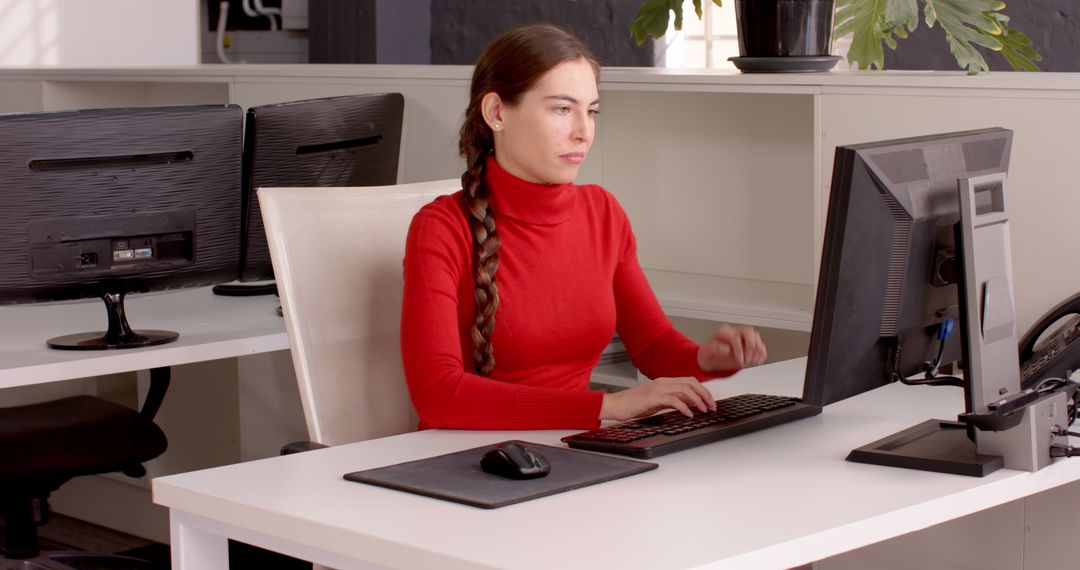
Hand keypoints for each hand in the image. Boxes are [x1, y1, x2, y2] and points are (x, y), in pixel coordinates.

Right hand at [600, 377, 715, 420]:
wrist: (614, 404)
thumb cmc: (631, 404)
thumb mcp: (655, 402)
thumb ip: (669, 400)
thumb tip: (686, 405)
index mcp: (663, 382)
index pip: (688, 380)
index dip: (702, 390)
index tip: (709, 401)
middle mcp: (662, 382)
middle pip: (690, 383)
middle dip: (704, 394)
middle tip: (712, 406)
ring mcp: (657, 388)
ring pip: (685, 390)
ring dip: (698, 400)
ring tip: (704, 410)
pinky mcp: (653, 397)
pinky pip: (674, 400)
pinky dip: (685, 407)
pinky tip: (689, 414)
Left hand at [697, 325, 766, 371]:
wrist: (710, 359)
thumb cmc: (707, 355)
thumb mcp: (706, 353)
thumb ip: (714, 349)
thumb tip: (726, 349)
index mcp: (723, 332)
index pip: (735, 336)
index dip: (739, 349)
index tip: (739, 360)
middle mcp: (734, 332)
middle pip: (748, 331)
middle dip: (751, 346)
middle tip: (748, 359)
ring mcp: (741, 337)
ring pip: (755, 336)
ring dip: (758, 348)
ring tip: (754, 360)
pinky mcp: (747, 344)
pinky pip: (758, 343)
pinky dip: (761, 351)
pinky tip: (760, 359)